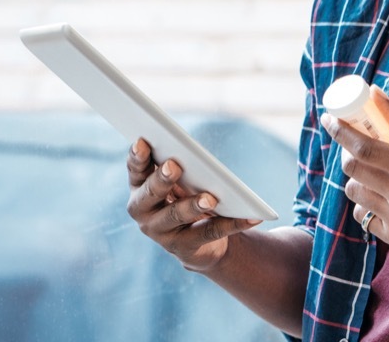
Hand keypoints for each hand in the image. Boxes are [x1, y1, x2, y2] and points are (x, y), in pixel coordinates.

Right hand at [126, 138, 260, 271]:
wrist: (200, 241)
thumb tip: (192, 153)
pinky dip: (233, 224)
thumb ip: (177, 166)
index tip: (142, 141)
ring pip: (176, 216)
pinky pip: (210, 233)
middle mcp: (143, 211)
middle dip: (161, 179)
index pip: (135, 170)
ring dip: (193, 205)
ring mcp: (161, 232)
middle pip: (150, 194)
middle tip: (174, 165)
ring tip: (210, 198)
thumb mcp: (180, 181)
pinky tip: (252, 217)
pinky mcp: (184, 248)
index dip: (137, 156)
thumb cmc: (186, 197)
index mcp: (140, 187)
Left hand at [321, 87, 388, 249]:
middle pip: (352, 170)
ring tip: (376, 169)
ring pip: (354, 192)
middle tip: (355, 142)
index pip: (364, 149)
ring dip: (357, 176)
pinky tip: (383, 193)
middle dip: (346, 151)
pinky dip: (366, 200)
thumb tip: (373, 93)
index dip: (341, 132)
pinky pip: (362, 215)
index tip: (329, 118)